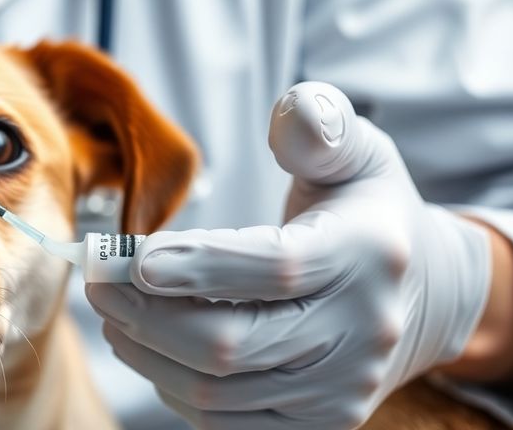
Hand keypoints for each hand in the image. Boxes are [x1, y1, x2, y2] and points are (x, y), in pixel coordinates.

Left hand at [87, 82, 491, 428]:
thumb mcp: (354, 151)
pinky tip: (150, 346)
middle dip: (145, 314)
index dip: (195, 266)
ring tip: (113, 311)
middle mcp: (361, 332)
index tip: (129, 256)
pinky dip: (172, 387)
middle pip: (232, 344)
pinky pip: (225, 422)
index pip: (274, 268)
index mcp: (367, 254)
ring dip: (147, 352)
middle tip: (97, 280)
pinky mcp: (318, 424)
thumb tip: (292, 113)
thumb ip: (319, 126)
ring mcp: (341, 390)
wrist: (416, 290)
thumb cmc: (364, 210)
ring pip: (218, 392)